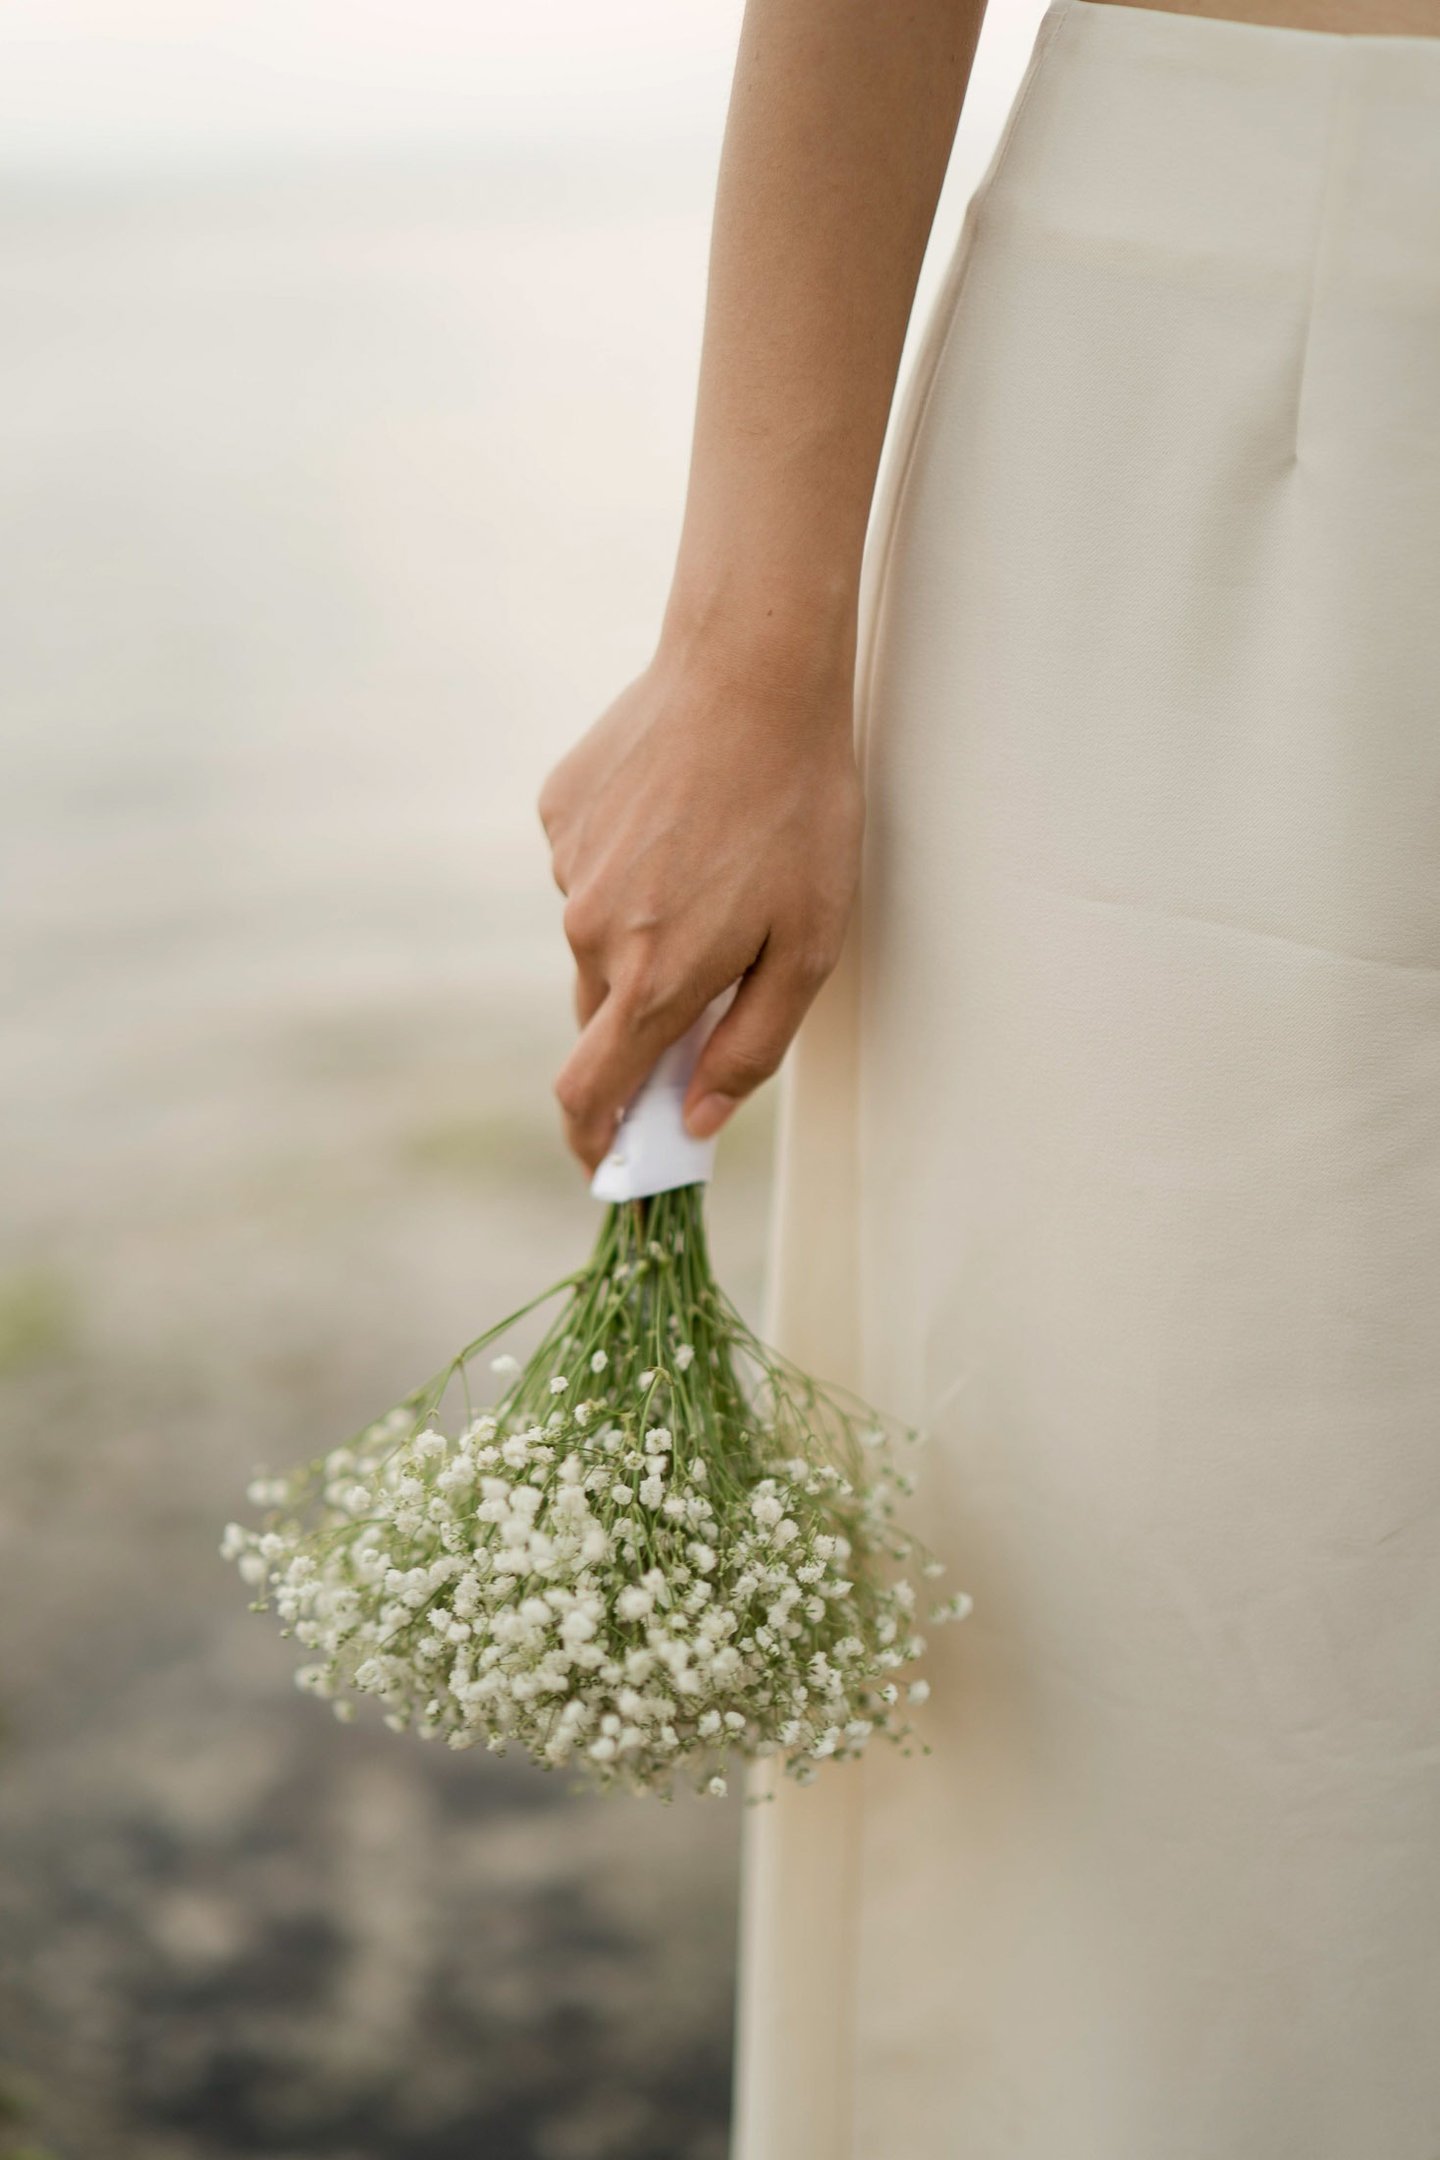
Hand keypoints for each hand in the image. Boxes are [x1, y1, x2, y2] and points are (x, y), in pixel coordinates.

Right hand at [537, 628, 862, 1172]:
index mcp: (653, 980)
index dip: (591, 1142)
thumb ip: (749, 1045)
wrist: (750, 672)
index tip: (604, 1164)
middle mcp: (591, 933)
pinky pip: (589, 869)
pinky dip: (629, 866)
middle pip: (600, 1015)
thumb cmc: (799, 812)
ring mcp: (566, 869)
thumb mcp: (808, 946)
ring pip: (597, 938)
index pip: (588, 1094)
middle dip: (644, 1020)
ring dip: (644, 932)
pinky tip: (682, 817)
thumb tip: (697, 1118)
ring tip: (716, 865)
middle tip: (716, 977)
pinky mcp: (557, 813)